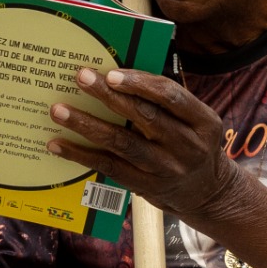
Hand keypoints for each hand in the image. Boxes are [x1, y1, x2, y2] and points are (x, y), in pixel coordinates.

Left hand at [45, 66, 241, 219]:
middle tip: (81, 77)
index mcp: (203, 122)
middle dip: (108, 95)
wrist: (207, 194)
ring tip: (59, 110)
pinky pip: (109, 167)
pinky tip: (59, 144)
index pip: (170, 96)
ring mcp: (165, 169)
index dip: (141, 83)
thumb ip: (166, 102)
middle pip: (143, 116)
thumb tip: (118, 76)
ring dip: (87, 124)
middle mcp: (187, 146)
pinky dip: (81, 155)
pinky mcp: (146, 187)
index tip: (112, 73)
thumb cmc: (193, 144)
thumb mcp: (196, 122)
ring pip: (122, 143)